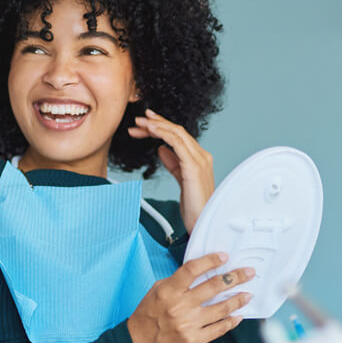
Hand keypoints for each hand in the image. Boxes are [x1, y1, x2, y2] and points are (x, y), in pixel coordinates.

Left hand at [127, 108, 214, 233]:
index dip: (162, 127)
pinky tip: (151, 130)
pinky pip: (177, 143)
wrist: (203, 223)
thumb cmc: (195, 208)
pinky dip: (163, 133)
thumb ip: (173, 164)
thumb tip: (161, 149)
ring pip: (177, 133)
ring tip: (140, 123)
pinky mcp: (193, 167)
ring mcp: (200, 160)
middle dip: (156, 123)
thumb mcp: (181, 181)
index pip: (179, 136)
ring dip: (157, 125)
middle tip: (138, 119)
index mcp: (200, 158)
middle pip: (177, 131)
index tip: (145, 123)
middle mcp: (202, 156)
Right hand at [127, 252, 255, 342]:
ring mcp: (188, 324)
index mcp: (168, 291)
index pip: (192, 270)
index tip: (224, 257)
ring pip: (221, 308)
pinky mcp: (194, 340)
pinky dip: (230, 321)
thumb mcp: (157, 290)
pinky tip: (237, 315)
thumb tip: (200, 271)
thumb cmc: (148, 316)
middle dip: (234, 278)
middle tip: (247, 272)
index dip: (210, 261)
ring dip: (237, 300)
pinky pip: (218, 329)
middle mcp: (180, 306)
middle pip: (213, 287)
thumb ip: (177, 281)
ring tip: (247, 294)